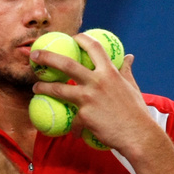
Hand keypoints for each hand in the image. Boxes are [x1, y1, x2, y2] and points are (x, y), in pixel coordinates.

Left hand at [31, 32, 153, 151]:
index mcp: (110, 72)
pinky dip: (73, 127)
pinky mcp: (84, 115)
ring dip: (43, 87)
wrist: (139, 135)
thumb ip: (126, 71)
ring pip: (58, 89)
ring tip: (35, 88)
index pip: (94, 47)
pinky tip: (73, 132)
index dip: (82, 39)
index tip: (73, 37)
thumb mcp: (132, 87)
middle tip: (34, 55)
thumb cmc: (136, 111)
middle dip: (47, 57)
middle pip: (66, 64)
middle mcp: (97, 81)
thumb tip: (129, 56)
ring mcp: (89, 98)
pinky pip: (72, 120)